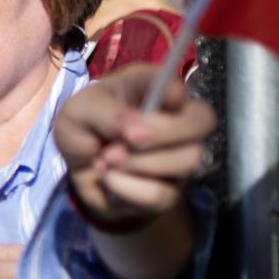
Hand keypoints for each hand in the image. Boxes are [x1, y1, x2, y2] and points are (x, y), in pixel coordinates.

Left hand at [55, 64, 214, 227]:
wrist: (75, 168)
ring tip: (106, 159)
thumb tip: (135, 126)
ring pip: (188, 160)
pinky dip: (128, 188)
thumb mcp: (78, 111)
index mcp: (152, 88)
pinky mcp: (171, 190)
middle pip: (202, 122)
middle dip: (163, 133)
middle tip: (126, 138)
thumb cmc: (82, 126)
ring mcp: (179, 155)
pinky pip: (162, 193)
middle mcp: (176, 118)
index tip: (145, 107)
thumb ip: (104, 111)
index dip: (170, 94)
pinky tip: (111, 179)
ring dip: (139, 163)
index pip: (180, 85)